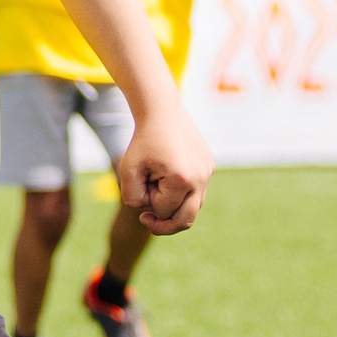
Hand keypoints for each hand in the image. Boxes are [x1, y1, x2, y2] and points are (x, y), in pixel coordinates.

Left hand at [116, 102, 213, 235]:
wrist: (161, 111)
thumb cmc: (142, 141)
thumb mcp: (127, 170)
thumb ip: (132, 198)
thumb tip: (150, 212)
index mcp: (182, 180)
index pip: (163, 211)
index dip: (147, 201)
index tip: (141, 180)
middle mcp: (200, 178)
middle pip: (186, 220)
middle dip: (165, 224)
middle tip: (146, 220)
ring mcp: (208, 172)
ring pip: (193, 207)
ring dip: (174, 206)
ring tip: (157, 192)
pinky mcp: (209, 166)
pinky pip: (197, 192)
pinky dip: (182, 193)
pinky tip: (168, 180)